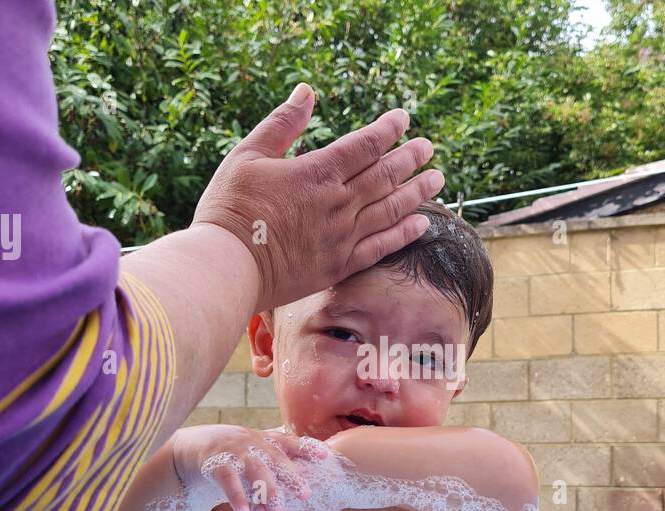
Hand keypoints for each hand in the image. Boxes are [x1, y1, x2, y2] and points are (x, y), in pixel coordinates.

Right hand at [172, 425, 326, 510]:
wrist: (201, 446)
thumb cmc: (242, 454)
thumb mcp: (263, 452)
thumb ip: (284, 461)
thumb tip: (319, 470)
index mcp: (269, 441)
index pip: (291, 442)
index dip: (308, 448)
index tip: (326, 456)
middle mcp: (255, 444)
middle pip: (276, 460)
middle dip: (291, 477)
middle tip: (307, 495)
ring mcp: (236, 453)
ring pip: (254, 471)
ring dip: (266, 490)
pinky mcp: (218, 465)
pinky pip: (228, 481)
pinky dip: (236, 495)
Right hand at [192, 83, 443, 312]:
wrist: (227, 266)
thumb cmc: (231, 208)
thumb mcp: (248, 155)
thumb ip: (282, 124)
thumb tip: (307, 90)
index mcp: (316, 172)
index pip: (364, 145)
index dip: (387, 130)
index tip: (403, 119)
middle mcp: (337, 203)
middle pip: (384, 175)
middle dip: (410, 158)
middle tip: (429, 147)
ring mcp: (342, 237)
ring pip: (390, 209)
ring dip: (416, 192)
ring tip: (437, 179)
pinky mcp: (339, 266)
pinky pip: (381, 247)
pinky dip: (404, 234)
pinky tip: (422, 223)